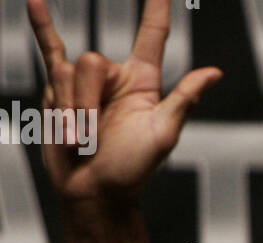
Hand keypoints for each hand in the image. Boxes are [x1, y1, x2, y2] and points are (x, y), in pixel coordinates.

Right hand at [28, 0, 220, 200]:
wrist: (92, 191)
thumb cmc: (131, 170)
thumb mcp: (163, 135)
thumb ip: (183, 99)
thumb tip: (214, 73)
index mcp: (144, 82)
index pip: (153, 34)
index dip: (157, 6)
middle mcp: (114, 76)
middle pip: (92, 61)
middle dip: (88, 102)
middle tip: (94, 137)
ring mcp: (86, 81)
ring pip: (67, 71)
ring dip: (70, 111)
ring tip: (80, 138)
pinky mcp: (60, 87)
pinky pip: (48, 48)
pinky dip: (41, 25)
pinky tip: (34, 1)